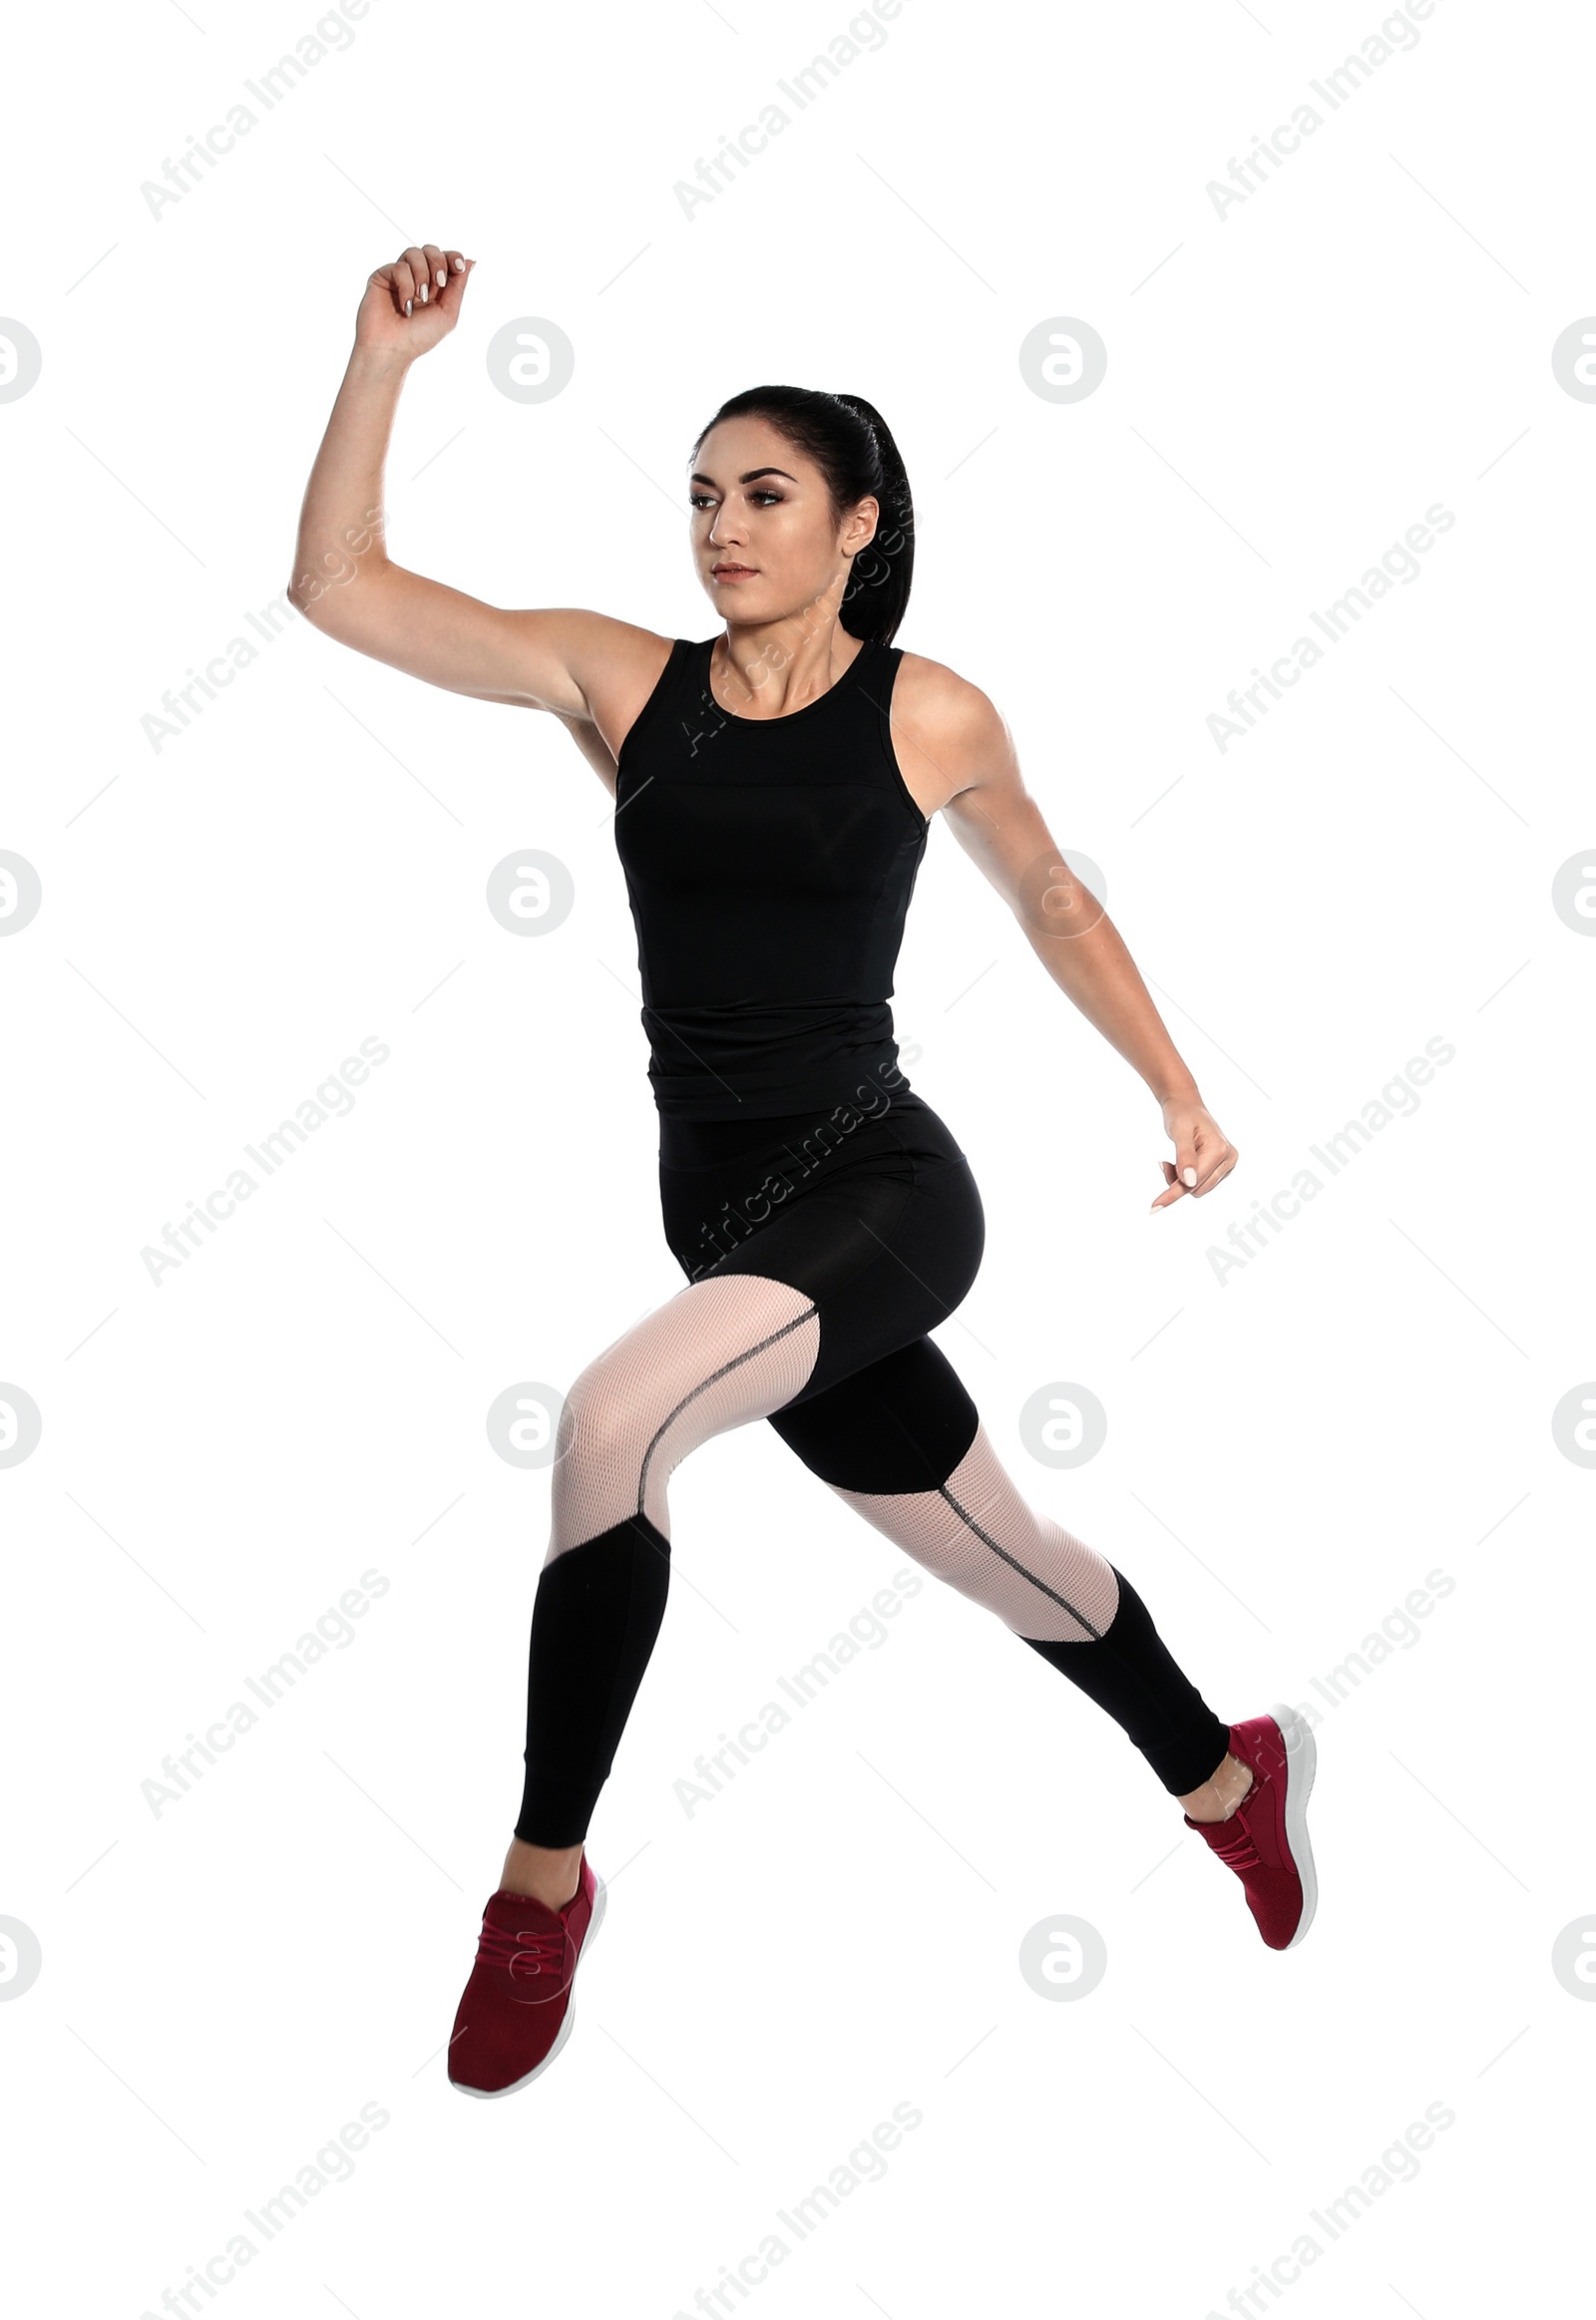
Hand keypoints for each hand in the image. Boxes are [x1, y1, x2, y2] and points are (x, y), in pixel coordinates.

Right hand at [355, 244, 473, 359]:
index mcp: (434, 286)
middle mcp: (417, 277)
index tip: (458, 267)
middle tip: (437, 285)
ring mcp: (399, 275)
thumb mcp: (448, 313)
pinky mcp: (383, 276)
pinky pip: (399, 267)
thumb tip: (471, 261)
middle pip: (431, 250)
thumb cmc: (420, 337)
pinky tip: (405, 306)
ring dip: (422, 274)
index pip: (446, 259)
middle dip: (438, 264)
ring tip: (420, 297)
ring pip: (414, 253)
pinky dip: (406, 286)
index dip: (454, 257)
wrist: (392, 349)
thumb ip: (458, 287)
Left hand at [1151, 1097, 1236, 1209]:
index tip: (1154, 1207)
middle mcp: (1229, 1158)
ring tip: (1172, 1161)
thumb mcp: (1179, 1132)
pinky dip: (1185, 1178)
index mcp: (1220, 1149)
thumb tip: (1189, 1183)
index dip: (1172, 1193)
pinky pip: (1200, 1184)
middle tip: (1164, 1162)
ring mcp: (1228, 1164)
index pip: (1194, 1182)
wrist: (1186, 1106)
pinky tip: (1180, 1164)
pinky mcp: (1222, 1168)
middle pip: (1196, 1189)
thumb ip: (1185, 1157)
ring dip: (1180, 1180)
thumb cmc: (1181, 1115)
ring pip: (1197, 1189)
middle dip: (1176, 1181)